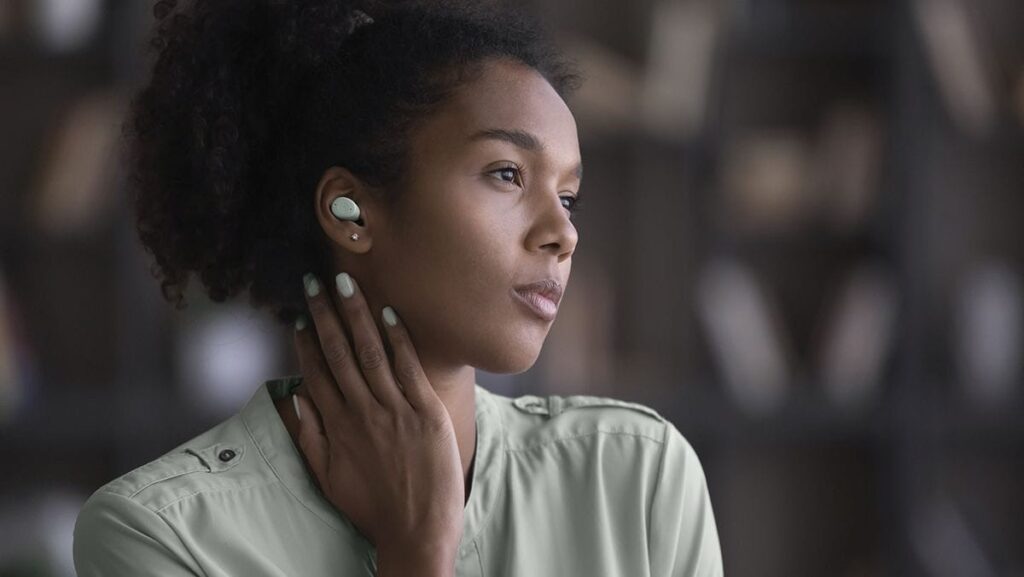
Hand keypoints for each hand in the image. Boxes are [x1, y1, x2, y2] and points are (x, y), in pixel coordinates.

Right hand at [291, 271, 464, 557]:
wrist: (418, 532)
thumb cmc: (373, 508)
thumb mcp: (328, 477)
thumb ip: (309, 436)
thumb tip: (292, 399)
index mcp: (337, 426)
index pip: (316, 372)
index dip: (306, 341)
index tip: (300, 315)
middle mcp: (362, 412)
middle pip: (339, 353)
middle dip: (326, 315)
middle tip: (316, 282)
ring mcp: (395, 409)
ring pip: (370, 352)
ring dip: (356, 315)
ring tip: (346, 284)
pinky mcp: (426, 412)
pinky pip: (408, 367)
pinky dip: (397, 339)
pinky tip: (388, 313)